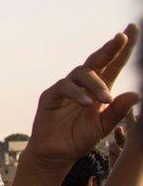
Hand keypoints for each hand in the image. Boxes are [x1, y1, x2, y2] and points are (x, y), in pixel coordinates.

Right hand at [26, 24, 138, 165]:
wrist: (55, 154)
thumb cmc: (79, 140)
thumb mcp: (103, 127)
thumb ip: (117, 112)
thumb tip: (136, 94)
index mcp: (99, 90)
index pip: (113, 65)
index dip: (122, 49)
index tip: (132, 31)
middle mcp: (83, 85)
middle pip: (97, 61)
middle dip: (109, 48)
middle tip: (121, 38)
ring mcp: (66, 89)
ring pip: (81, 73)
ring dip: (95, 83)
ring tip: (104, 99)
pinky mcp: (50, 96)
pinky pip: (64, 87)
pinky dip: (77, 93)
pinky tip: (87, 103)